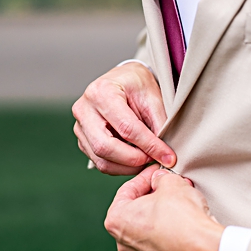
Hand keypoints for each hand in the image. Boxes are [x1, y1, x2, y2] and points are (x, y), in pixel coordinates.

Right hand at [72, 60, 176, 176]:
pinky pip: (101, 163)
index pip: (127, 128)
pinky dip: (122, 168)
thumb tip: (166, 155)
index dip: (150, 147)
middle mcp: (84, 109)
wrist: (123, 81)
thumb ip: (160, 125)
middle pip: (105, 147)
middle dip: (135, 160)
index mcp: (101, 92)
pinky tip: (137, 160)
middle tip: (155, 160)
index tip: (169, 158)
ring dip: (129, 168)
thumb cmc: (137, 86)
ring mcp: (80, 125)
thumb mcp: (153, 97)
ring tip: (148, 160)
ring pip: (102, 160)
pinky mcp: (83, 139)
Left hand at [104, 166, 222, 250]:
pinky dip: (169, 234)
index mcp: (116, 220)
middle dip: (154, 198)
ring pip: (149, 229)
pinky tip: (182, 225)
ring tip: (179, 206)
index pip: (128, 190)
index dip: (146, 177)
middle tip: (169, 189)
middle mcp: (124, 243)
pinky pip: (161, 245)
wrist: (206, 250)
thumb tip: (161, 180)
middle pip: (137, 212)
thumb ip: (160, 178)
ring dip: (162, 215)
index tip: (157, 173)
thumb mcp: (171, 183)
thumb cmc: (184, 220)